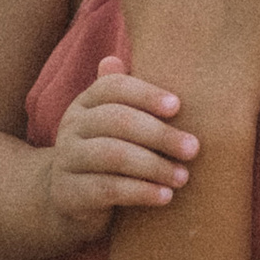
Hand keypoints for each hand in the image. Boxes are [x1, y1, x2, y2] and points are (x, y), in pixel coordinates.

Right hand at [43, 73, 201, 234]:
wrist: (70, 201)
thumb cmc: (106, 156)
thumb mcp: (115, 126)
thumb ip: (129, 98)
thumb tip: (120, 59)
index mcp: (85, 103)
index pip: (113, 87)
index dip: (145, 94)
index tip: (178, 106)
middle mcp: (71, 126)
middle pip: (116, 120)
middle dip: (159, 133)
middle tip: (193, 148)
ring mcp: (66, 160)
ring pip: (112, 155)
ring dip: (154, 165)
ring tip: (183, 177)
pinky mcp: (68, 194)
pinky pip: (107, 189)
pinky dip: (140, 192)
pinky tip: (165, 196)